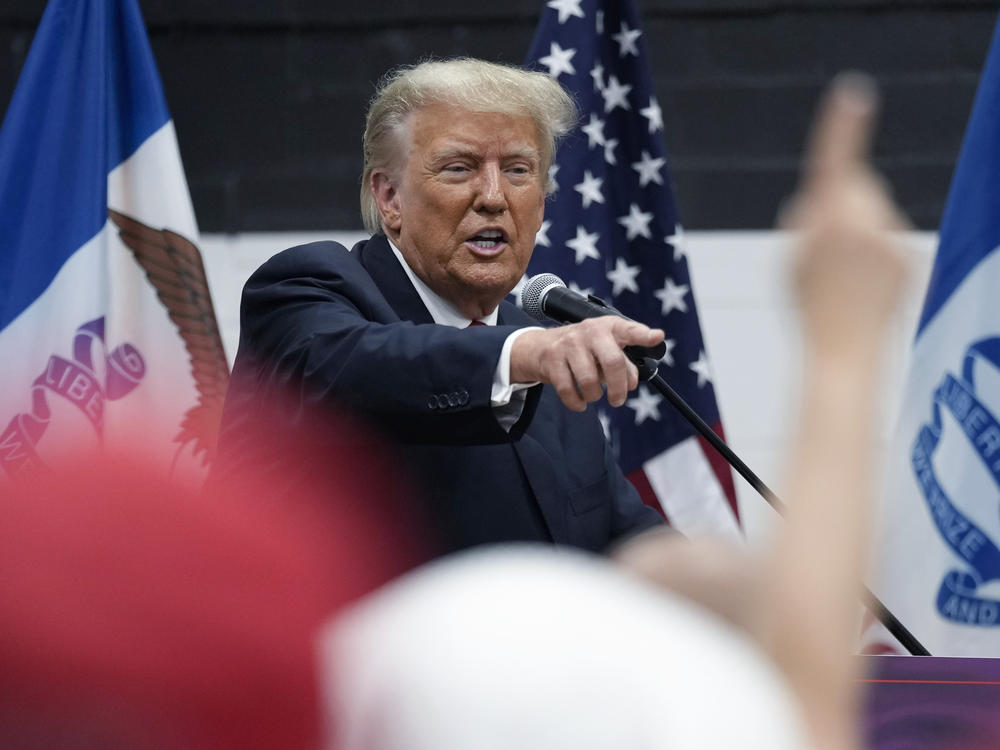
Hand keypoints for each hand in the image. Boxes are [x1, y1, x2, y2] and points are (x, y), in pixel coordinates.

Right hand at [510, 317, 664, 410]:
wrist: (541, 346)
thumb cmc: (583, 349)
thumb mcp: (605, 349)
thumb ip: (624, 364)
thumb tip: (631, 383)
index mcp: (609, 327)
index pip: (629, 330)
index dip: (644, 335)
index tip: (657, 337)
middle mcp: (590, 332)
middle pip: (612, 361)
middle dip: (618, 387)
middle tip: (618, 400)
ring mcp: (569, 344)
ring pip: (589, 380)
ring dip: (594, 395)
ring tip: (593, 394)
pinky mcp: (552, 360)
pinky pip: (568, 390)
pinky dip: (577, 403)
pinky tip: (580, 402)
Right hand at [781, 74, 908, 360]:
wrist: (845, 354)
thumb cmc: (808, 309)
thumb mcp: (789, 258)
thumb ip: (805, 217)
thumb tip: (823, 198)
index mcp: (830, 221)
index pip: (835, 163)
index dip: (841, 127)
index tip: (852, 93)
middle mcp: (867, 224)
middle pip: (853, 187)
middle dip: (837, 204)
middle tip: (818, 255)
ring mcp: (893, 240)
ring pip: (871, 213)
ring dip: (856, 231)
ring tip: (842, 279)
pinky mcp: (911, 256)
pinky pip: (888, 237)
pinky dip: (875, 252)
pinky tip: (863, 285)